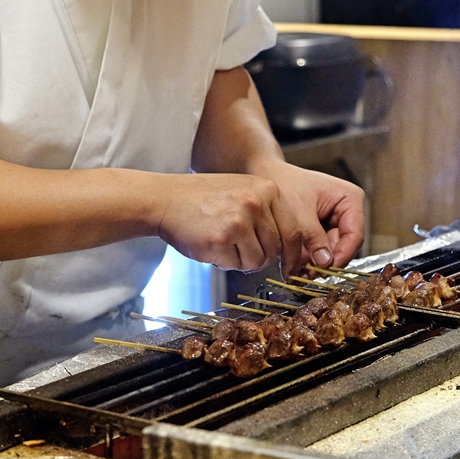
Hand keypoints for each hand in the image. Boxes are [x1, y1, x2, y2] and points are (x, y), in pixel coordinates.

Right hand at [157, 173, 296, 271]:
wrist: (165, 199)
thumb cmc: (202, 199)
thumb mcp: (243, 191)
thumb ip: (267, 213)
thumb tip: (288, 248)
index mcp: (268, 189)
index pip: (294, 231)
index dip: (294, 255)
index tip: (290, 268)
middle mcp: (257, 203)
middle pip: (275, 250)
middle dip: (259, 257)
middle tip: (239, 250)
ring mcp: (239, 221)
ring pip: (257, 261)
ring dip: (240, 261)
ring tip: (222, 243)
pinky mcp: (221, 239)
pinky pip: (235, 266)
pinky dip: (223, 262)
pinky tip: (211, 245)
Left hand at [252, 159, 365, 275]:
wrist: (265, 177)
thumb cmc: (283, 183)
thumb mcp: (299, 212)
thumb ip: (313, 237)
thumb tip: (325, 263)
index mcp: (350, 199)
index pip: (354, 234)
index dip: (342, 255)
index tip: (326, 269)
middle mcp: (347, 212)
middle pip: (343, 246)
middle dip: (324, 263)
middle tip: (307, 275)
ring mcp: (334, 222)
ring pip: (330, 252)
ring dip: (315, 264)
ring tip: (297, 272)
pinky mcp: (321, 231)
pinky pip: (319, 251)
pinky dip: (308, 260)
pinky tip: (295, 266)